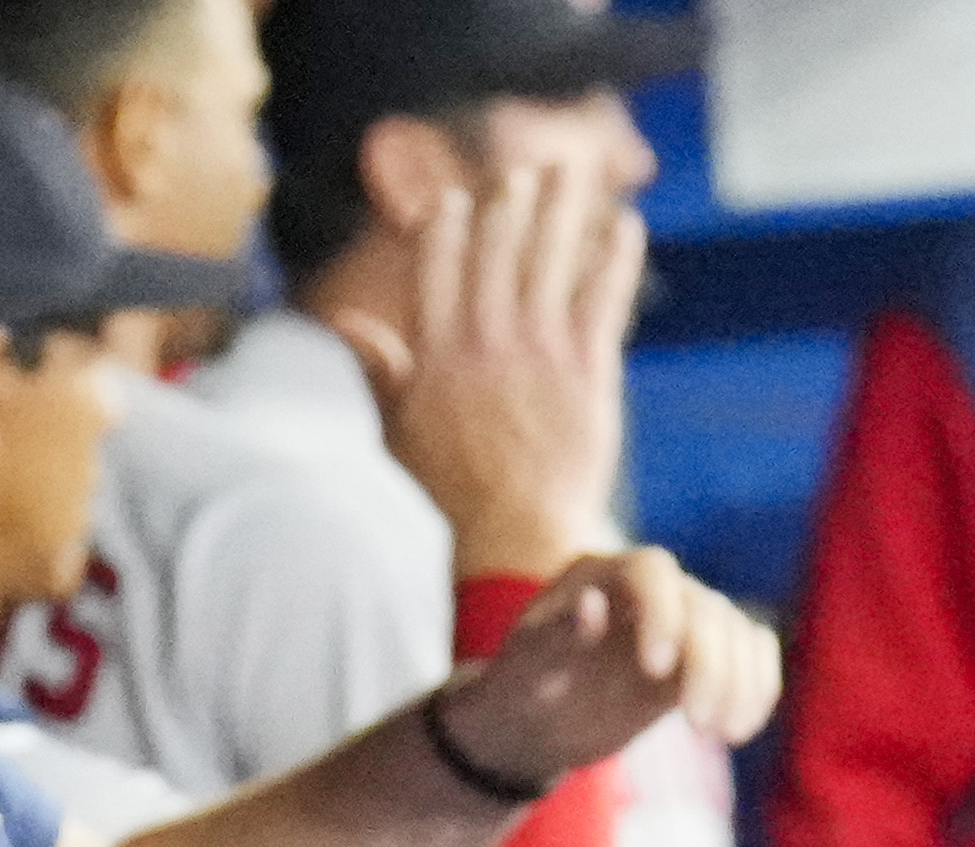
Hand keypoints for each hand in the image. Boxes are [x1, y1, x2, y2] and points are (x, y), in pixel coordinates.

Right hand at [351, 159, 644, 577]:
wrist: (510, 543)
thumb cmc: (448, 501)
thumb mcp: (396, 432)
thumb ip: (379, 371)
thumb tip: (347, 323)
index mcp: (437, 352)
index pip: (439, 267)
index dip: (448, 228)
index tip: (455, 199)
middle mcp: (487, 341)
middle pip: (498, 250)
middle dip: (510, 205)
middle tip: (522, 176)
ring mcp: (540, 354)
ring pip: (552, 260)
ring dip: (562, 211)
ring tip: (572, 176)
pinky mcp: (588, 374)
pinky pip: (604, 299)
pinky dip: (616, 258)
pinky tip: (628, 226)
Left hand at [431, 543, 782, 788]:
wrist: (535, 722)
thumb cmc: (521, 692)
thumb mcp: (525, 671)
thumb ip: (556, 637)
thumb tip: (593, 605)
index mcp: (599, 576)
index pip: (652, 572)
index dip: (665, 613)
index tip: (657, 671)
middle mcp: (648, 589)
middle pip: (705, 606)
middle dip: (711, 665)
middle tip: (699, 728)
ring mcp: (681, 619)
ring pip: (736, 630)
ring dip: (742, 683)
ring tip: (723, 735)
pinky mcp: (703, 654)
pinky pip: (751, 653)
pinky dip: (758, 687)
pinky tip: (740, 727)